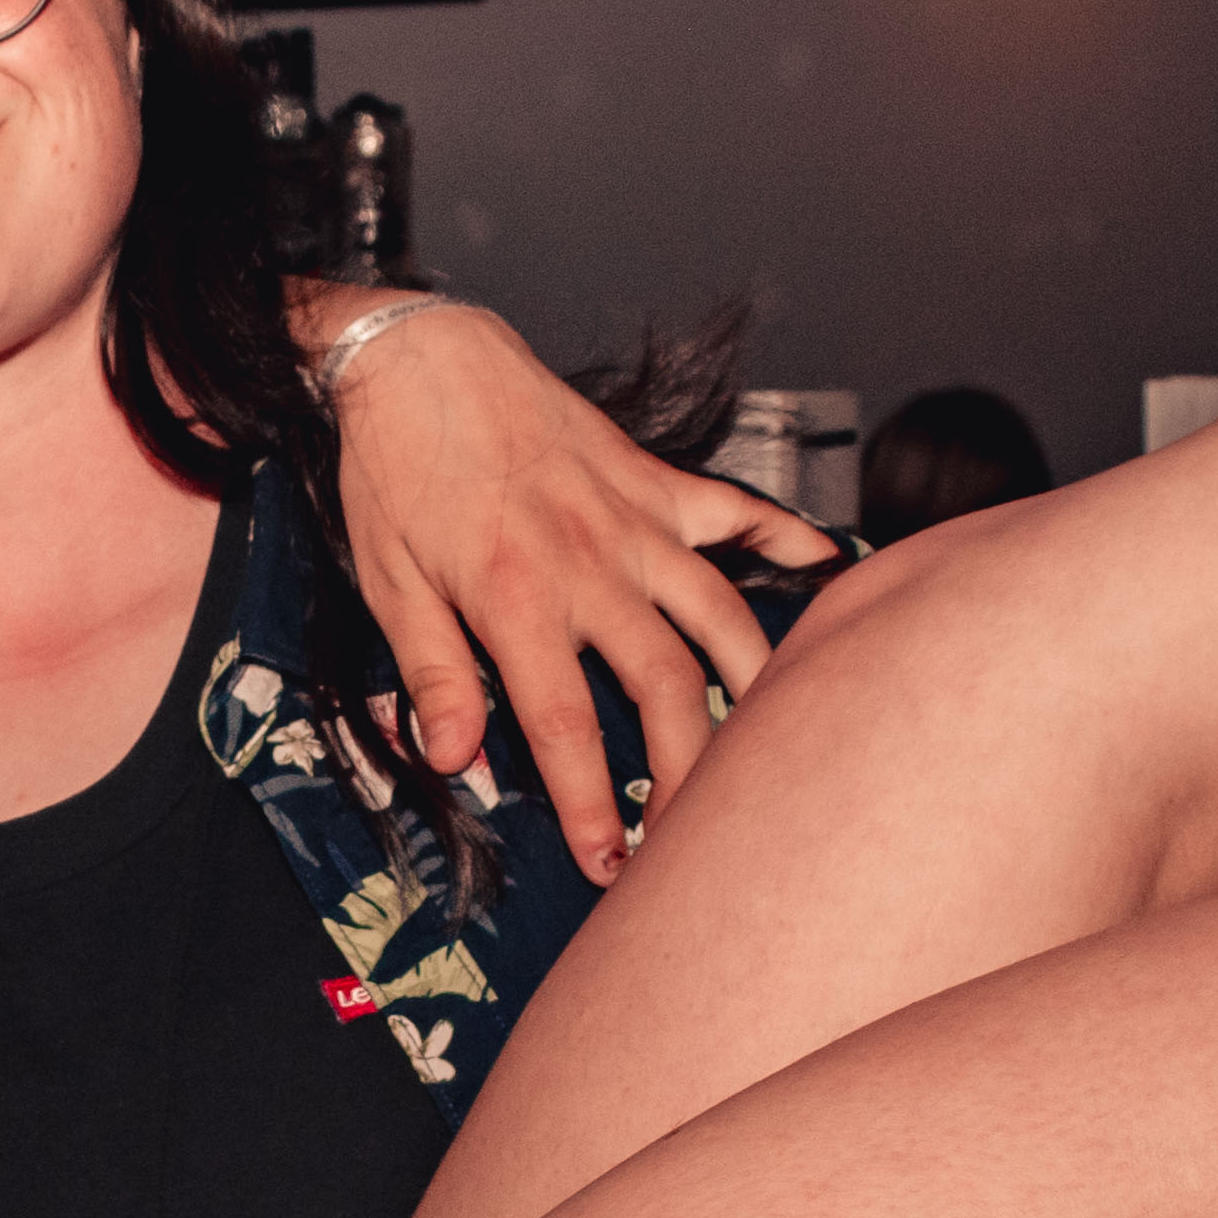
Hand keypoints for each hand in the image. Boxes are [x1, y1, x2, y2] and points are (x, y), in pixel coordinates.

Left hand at [306, 292, 833, 878]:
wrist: (419, 356)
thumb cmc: (395, 468)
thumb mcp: (388, 582)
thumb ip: (432, 673)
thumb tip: (453, 757)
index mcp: (517, 599)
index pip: (566, 726)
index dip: (592, 803)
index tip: (609, 860)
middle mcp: (591, 565)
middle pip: (668, 684)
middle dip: (690, 768)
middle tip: (694, 828)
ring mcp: (634, 521)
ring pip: (721, 613)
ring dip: (753, 682)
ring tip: (773, 744)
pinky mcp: (653, 481)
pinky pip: (735, 513)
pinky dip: (787, 541)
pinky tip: (830, 571)